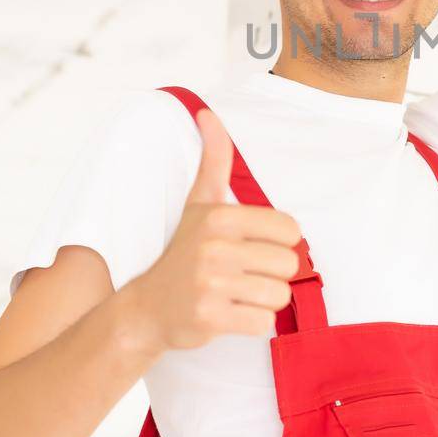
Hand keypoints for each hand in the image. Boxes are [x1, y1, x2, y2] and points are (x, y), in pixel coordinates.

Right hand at [126, 105, 303, 349]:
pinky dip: (253, 323)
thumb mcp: (198, 203)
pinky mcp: (210, 318)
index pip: (291, 230)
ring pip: (279, 295)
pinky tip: (230, 314)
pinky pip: (263, 323)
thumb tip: (207, 112)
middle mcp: (214, 247)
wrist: (146, 308)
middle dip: (272, 275)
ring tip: (237, 294)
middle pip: (289, 265)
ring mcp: (210, 284)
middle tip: (243, 276)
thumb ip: (213, 160)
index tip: (252, 249)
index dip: (278, 244)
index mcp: (220, 217)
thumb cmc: (183, 253)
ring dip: (263, 300)